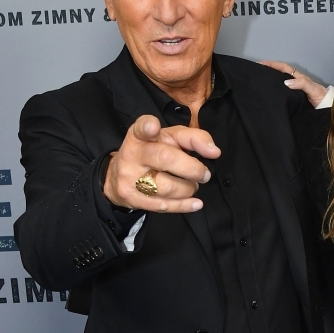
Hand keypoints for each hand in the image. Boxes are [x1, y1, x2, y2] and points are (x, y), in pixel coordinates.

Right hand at [103, 115, 220, 212]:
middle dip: (192, 168)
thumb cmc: (153, 152)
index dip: (148, 127)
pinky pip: (163, 205)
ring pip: (167, 187)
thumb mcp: (171, 138)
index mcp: (140, 136)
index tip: (153, 127)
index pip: (141, 128)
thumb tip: (214, 151)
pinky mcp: (132, 198)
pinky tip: (195, 203)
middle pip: (166, 159)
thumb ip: (193, 138)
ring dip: (188, 188)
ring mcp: (129, 178)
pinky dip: (184, 205)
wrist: (119, 176)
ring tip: (192, 185)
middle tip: (204, 174)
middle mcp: (132, 154)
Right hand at [259, 60, 328, 107]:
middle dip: (268, 71)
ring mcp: (294, 90)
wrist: (328, 108)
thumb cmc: (322, 98)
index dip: (273, 64)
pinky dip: (275, 91)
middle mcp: (296, 83)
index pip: (284, 68)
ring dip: (271, 81)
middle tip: (256, 72)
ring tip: (259, 82)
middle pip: (280, 74)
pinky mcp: (294, 99)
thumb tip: (286, 82)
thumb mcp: (313, 89)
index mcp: (299, 78)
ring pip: (280, 83)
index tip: (261, 64)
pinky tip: (269, 95)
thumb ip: (302, 84)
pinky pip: (282, 93)